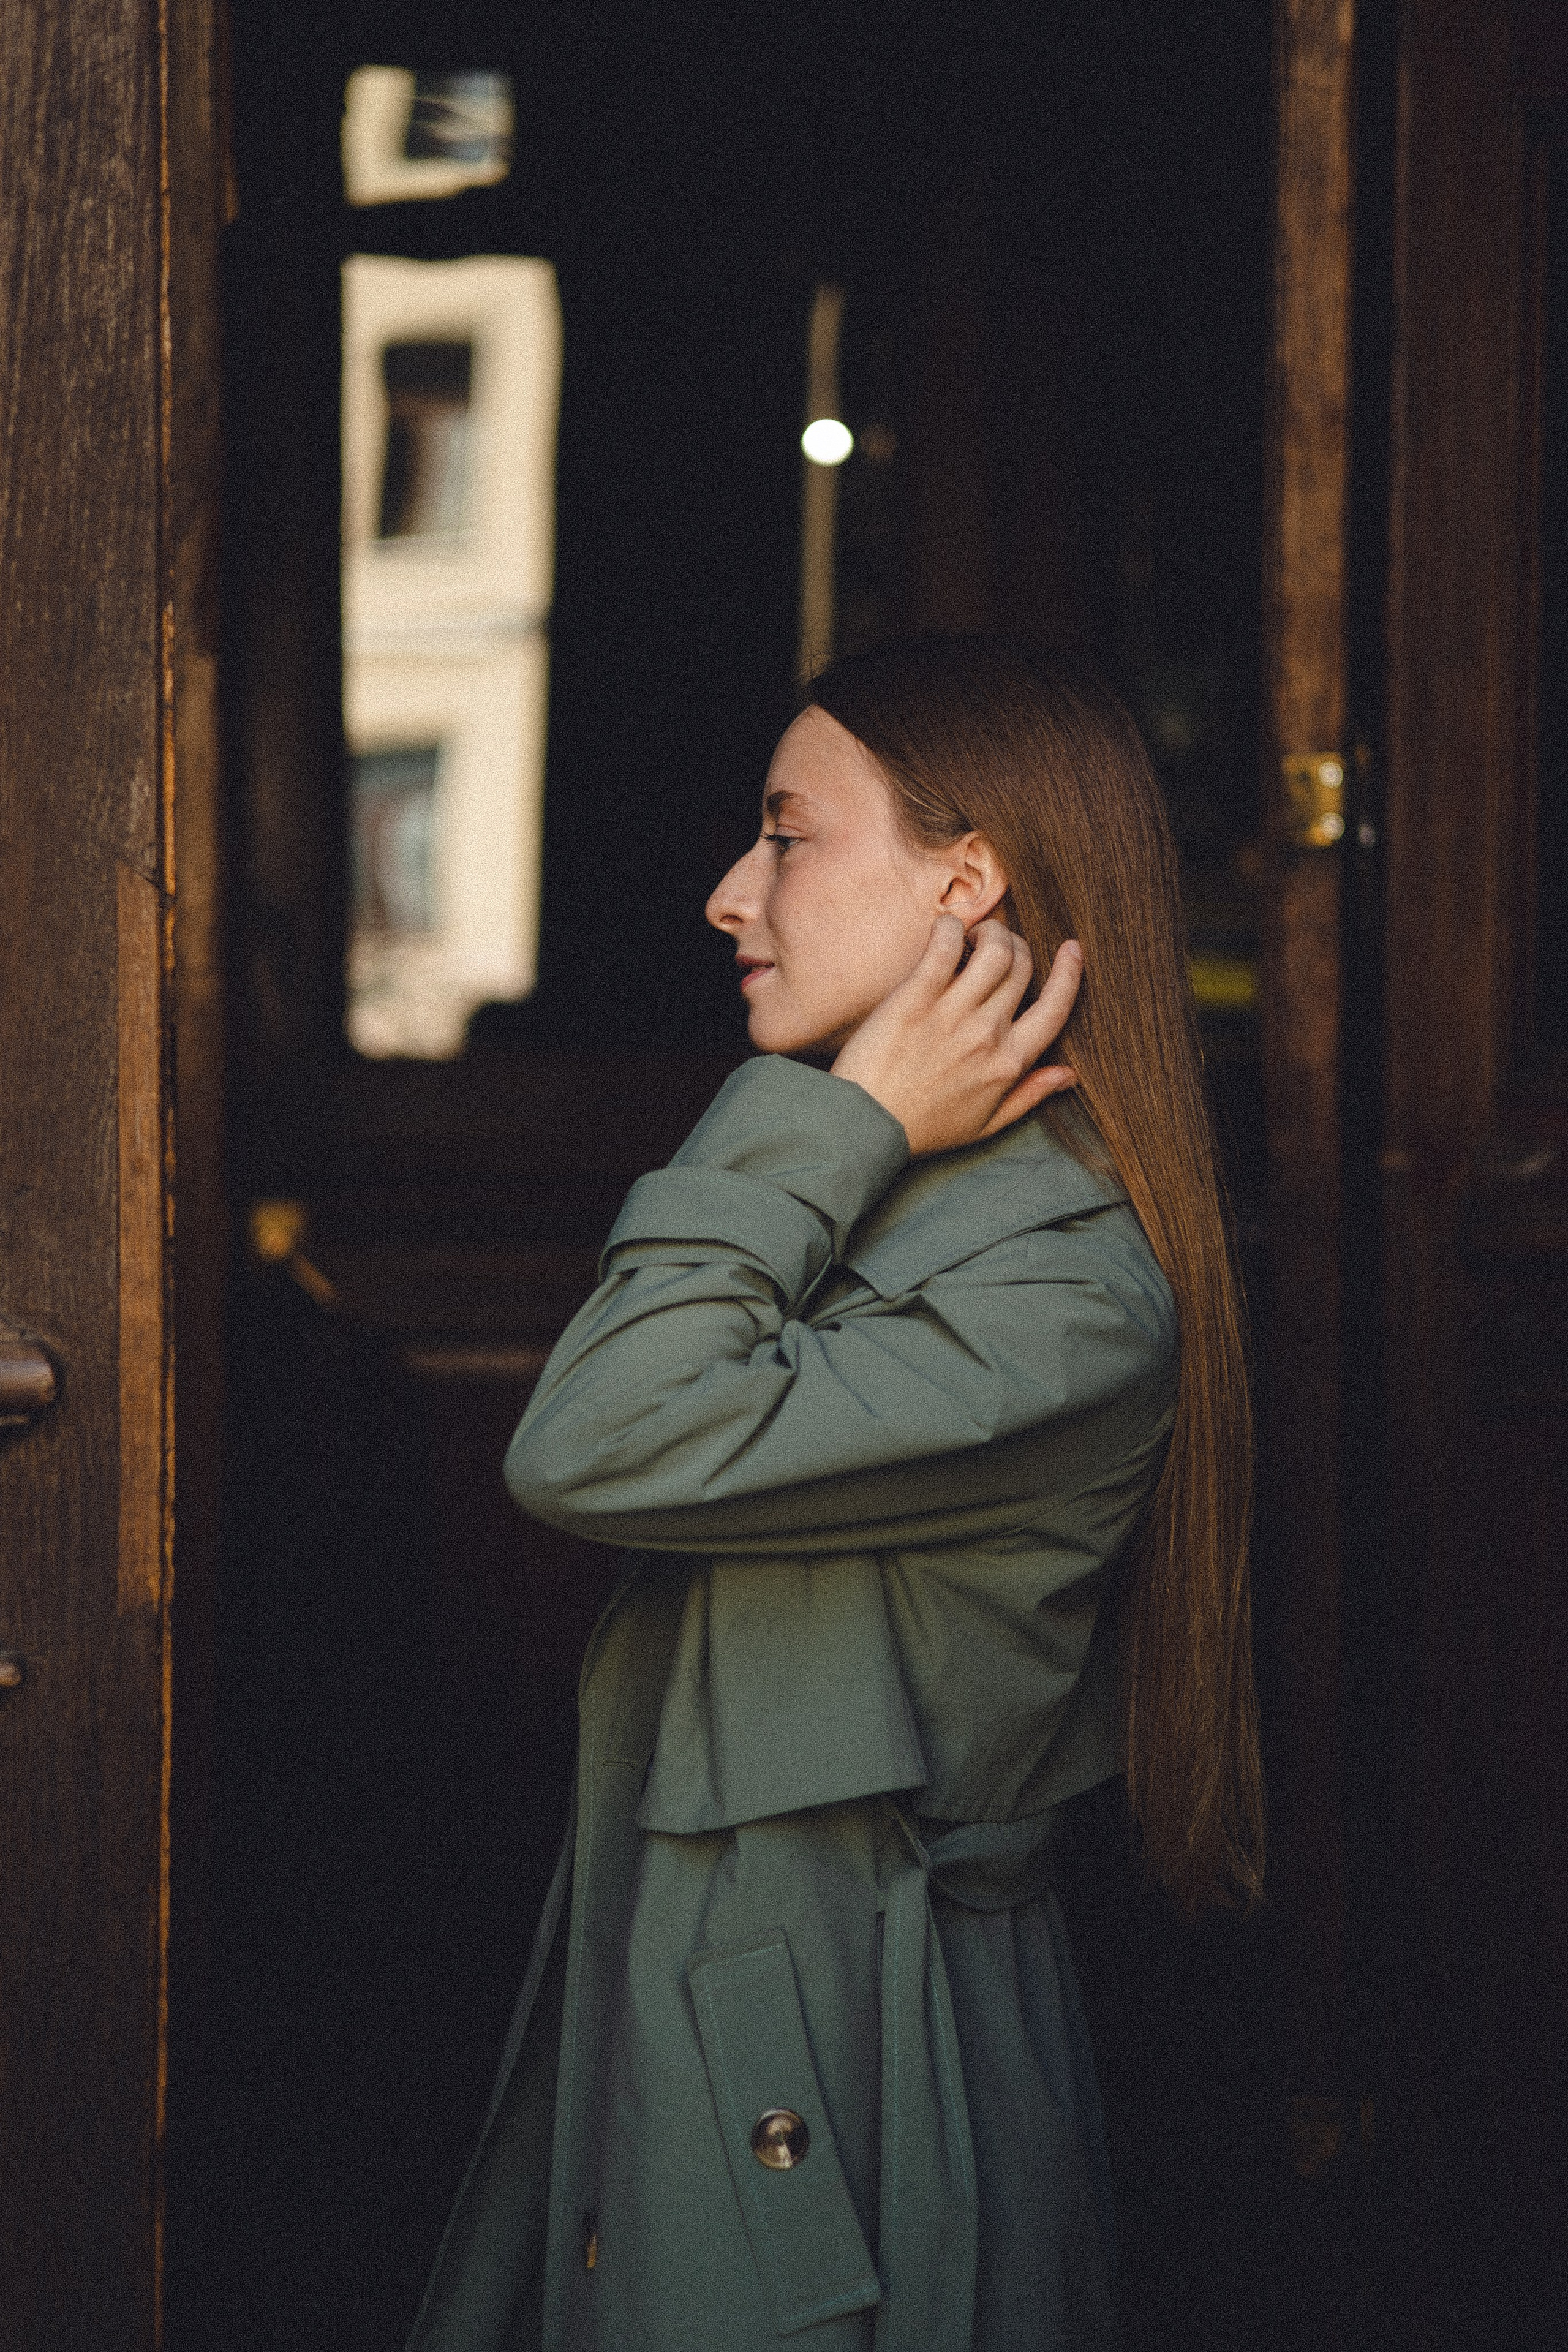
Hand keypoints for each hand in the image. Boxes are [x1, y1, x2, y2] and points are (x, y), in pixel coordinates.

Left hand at [830, 915, 1080, 1156]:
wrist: (866, 1125)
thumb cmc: (923, 1127)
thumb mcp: (986, 1124)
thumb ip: (1030, 1095)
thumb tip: (1069, 1074)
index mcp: (1009, 1062)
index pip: (1055, 1007)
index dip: (1069, 973)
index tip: (1070, 950)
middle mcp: (988, 1033)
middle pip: (1023, 967)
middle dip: (1017, 946)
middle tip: (996, 947)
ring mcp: (952, 1013)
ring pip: (994, 950)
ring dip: (990, 932)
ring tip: (972, 937)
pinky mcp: (915, 997)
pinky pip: (944, 946)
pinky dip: (951, 927)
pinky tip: (946, 930)